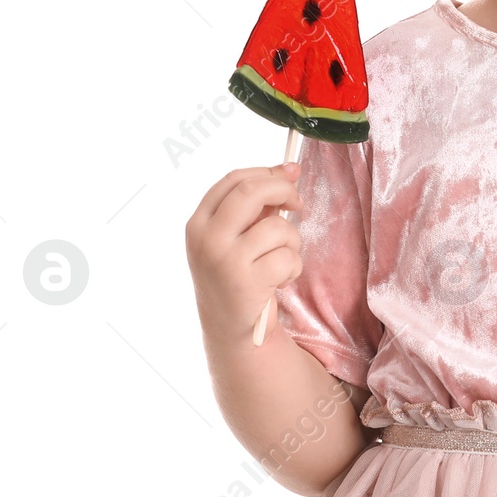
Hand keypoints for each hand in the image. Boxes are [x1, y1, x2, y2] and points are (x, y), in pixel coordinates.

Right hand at [185, 163, 302, 345]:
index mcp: (199, 222)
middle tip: (298, 203)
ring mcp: (223, 260)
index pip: (233, 179)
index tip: (290, 173)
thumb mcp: (239, 236)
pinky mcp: (246, 282)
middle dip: (283, 190)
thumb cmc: (240, 274)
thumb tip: (290, 168)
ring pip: (277, 226)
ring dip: (292, 241)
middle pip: (251, 191)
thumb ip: (259, 204)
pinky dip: (293, 267)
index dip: (267, 171)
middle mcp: (205, 238)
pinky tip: (280, 280)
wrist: (232, 329)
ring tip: (281, 260)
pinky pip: (288, 257)